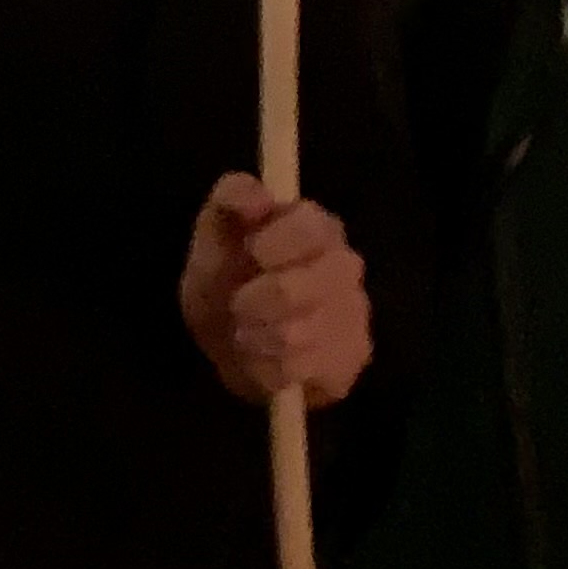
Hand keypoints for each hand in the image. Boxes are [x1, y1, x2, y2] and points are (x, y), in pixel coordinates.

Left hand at [179, 175, 372, 409]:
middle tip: (238, 306)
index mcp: (316, 226)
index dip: (275, 243)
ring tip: (245, 334)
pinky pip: (300, 370)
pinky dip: (266, 368)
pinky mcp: (351, 359)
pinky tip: (264, 359)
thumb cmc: (226, 279)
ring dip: (255, 338)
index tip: (250, 253)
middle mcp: (345, 266)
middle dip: (256, 301)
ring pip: (298, 334)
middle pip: (308, 286)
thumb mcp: (214, 237)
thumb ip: (230, 201)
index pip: (310, 227)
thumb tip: (258, 198)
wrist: (232, 343)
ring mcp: (354, 315)